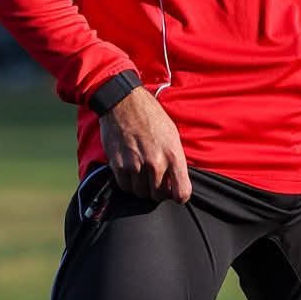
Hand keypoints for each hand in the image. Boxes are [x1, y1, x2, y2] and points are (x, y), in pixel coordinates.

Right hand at [99, 86, 192, 203]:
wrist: (124, 102)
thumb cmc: (151, 116)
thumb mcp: (172, 134)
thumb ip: (176, 159)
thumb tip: (176, 179)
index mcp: (173, 155)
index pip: (182, 193)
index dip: (179, 197)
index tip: (174, 193)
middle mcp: (155, 163)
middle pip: (159, 196)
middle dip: (158, 191)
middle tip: (155, 181)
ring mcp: (136, 165)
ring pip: (141, 193)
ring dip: (142, 187)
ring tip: (141, 173)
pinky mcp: (118, 165)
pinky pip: (125, 186)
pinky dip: (128, 183)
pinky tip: (130, 171)